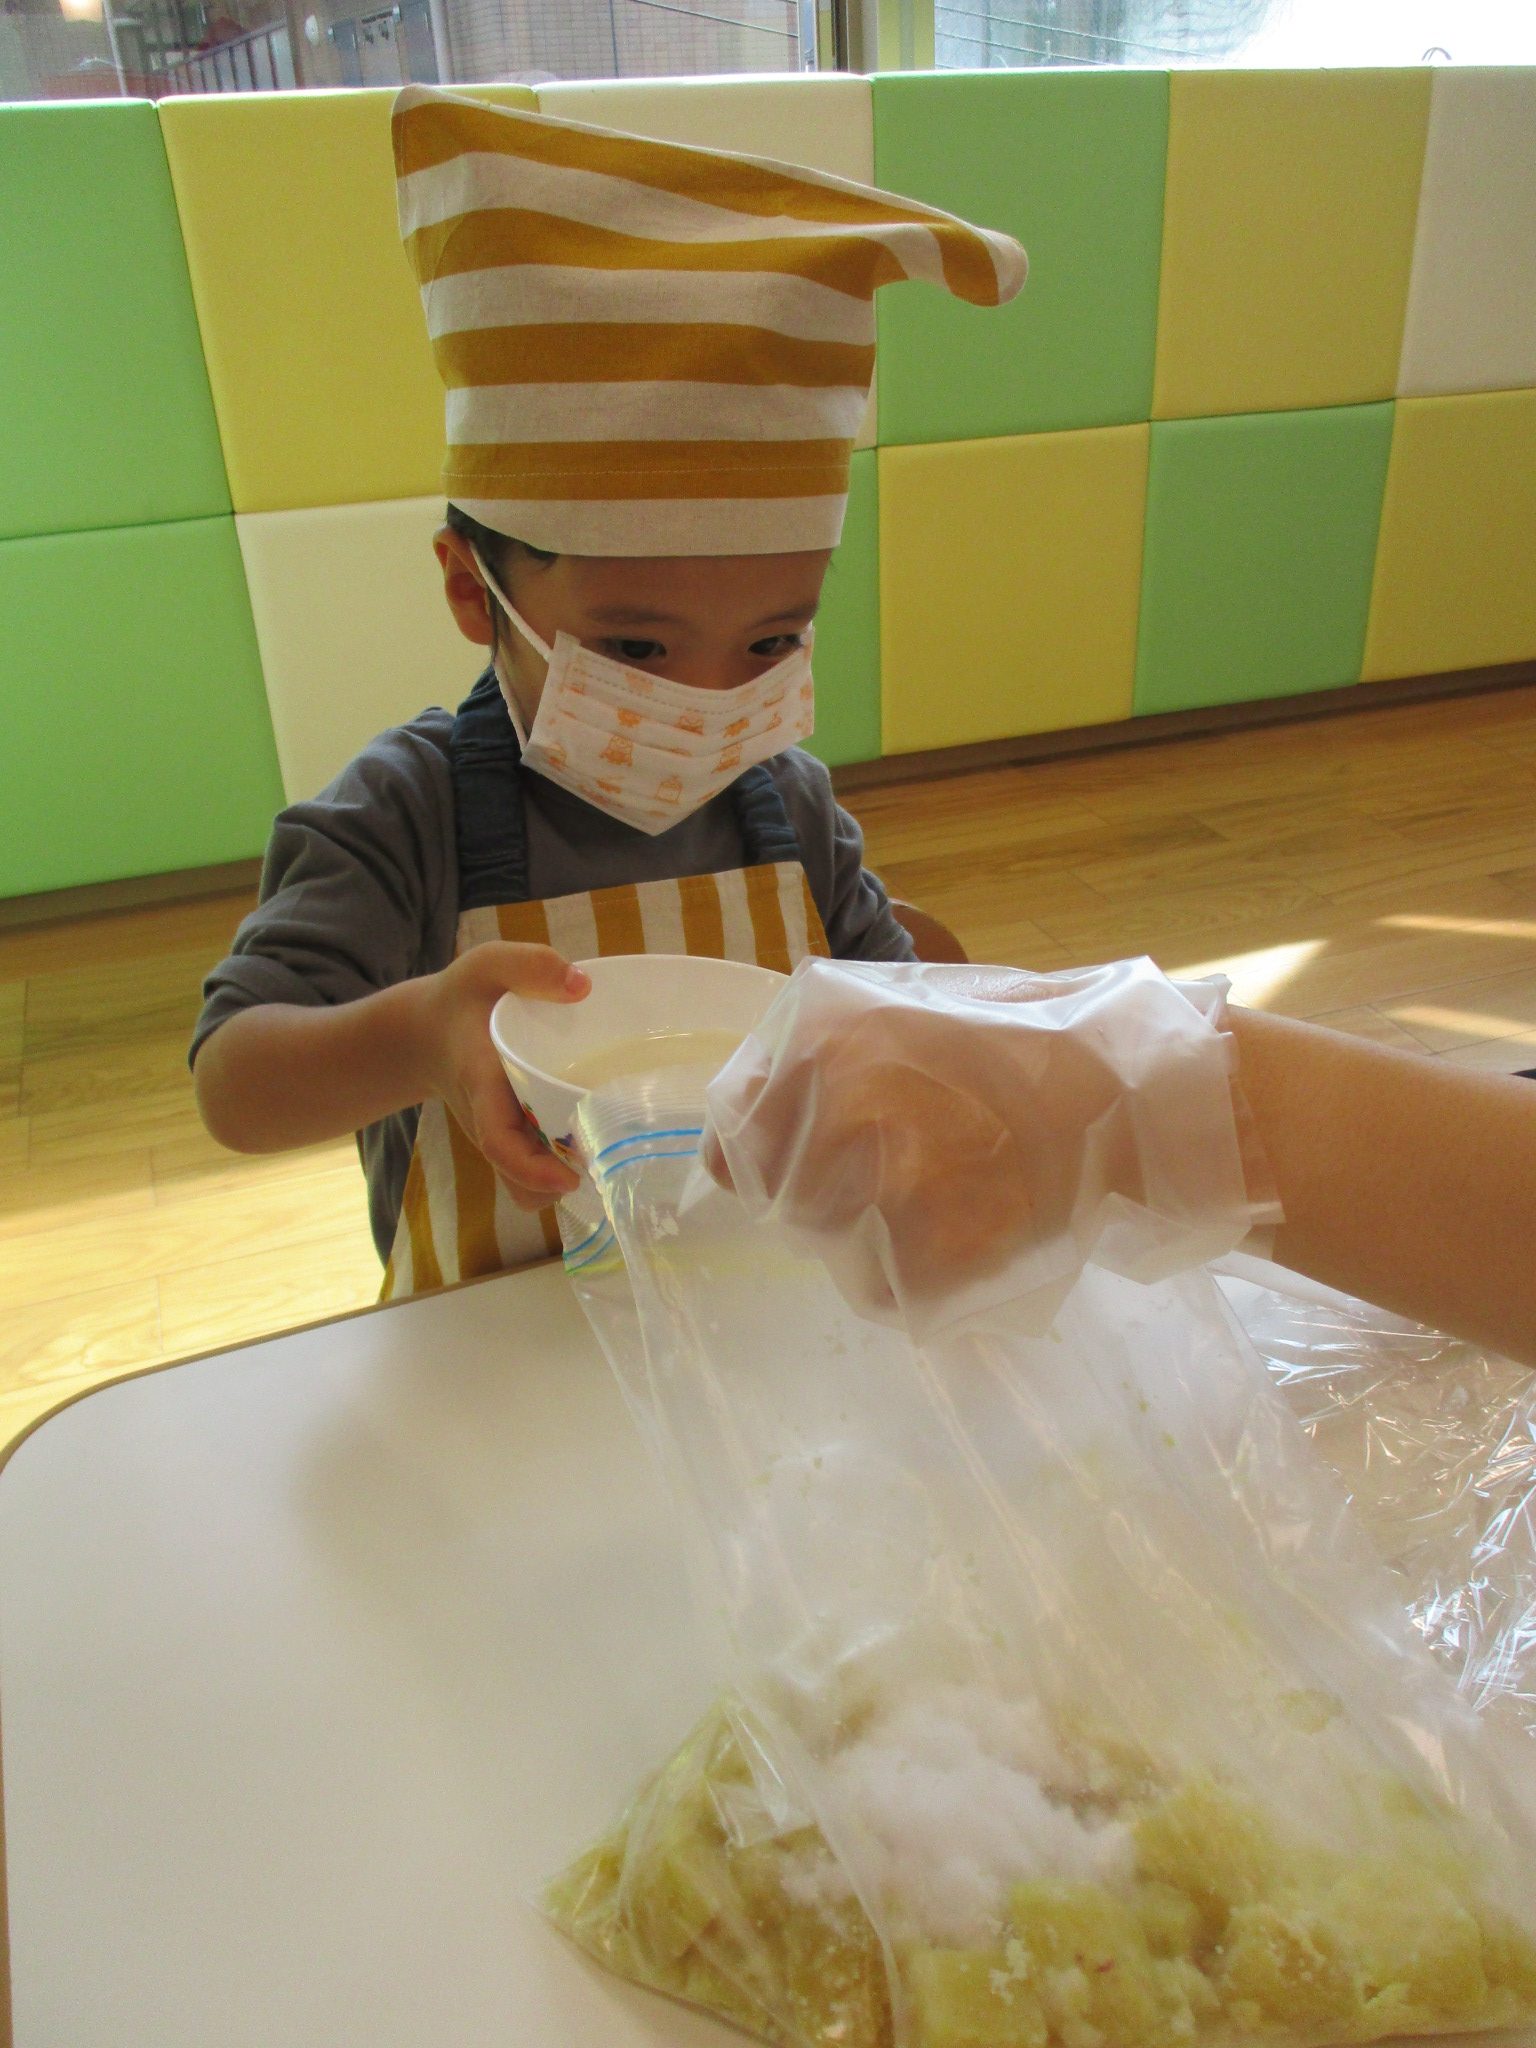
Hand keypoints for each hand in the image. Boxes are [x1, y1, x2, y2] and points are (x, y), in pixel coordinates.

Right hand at [419, 943, 588, 1209]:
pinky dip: (560, 1169)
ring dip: (562, 1179)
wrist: (428, 1030)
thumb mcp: (487, 965)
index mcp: (483, 1084)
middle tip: (611, 1159)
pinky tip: (597, 1142)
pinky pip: (534, 1169)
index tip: (568, 1179)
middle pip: (520, 1177)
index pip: (497, 1140)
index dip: (530, 1169)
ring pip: (528, 1183)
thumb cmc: (464, 997)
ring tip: (609, 1151)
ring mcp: (503, 1133)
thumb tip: (582, 986)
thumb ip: (528, 964)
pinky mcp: (514, 1135)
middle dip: (560, 1181)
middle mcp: (492, 1120)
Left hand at [702, 959, 1260, 1326]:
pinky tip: (984, 1230)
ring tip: (962, 1196)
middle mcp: (834, 1119)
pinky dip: (926, 1279)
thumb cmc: (1043, 1039)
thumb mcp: (922, 1010)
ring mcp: (878, 1198)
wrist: (1146, 1097)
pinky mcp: (926, 1265)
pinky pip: (893, 1292)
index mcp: (823, 1045)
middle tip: (915, 1173)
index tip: (794, 1163)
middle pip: (789, 1203)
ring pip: (837, 1254)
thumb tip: (739, 1119)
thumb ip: (829, 1056)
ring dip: (879, 1241)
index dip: (760, 1156)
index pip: (737, 1135)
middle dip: (834, 1198)